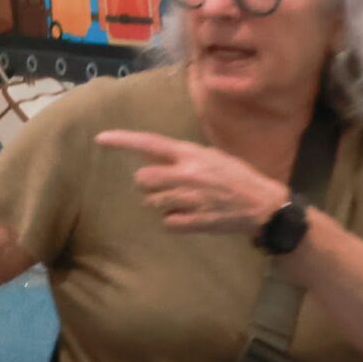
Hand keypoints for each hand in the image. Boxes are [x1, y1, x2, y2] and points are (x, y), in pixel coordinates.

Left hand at [95, 130, 289, 235]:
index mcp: (191, 155)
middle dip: (149, 183)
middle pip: (143, 179)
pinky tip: (189, 216)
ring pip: (153, 202)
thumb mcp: (210, 156)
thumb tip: (153, 155)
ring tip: (183, 200)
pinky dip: (174, 220)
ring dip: (161, 202)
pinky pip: (167, 222)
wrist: (263, 205)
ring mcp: (190, 200)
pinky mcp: (194, 221)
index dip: (123, 141)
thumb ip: (182, 156)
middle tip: (166, 185)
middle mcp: (187, 175)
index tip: (100, 138)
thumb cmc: (236, 176)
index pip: (150, 144)